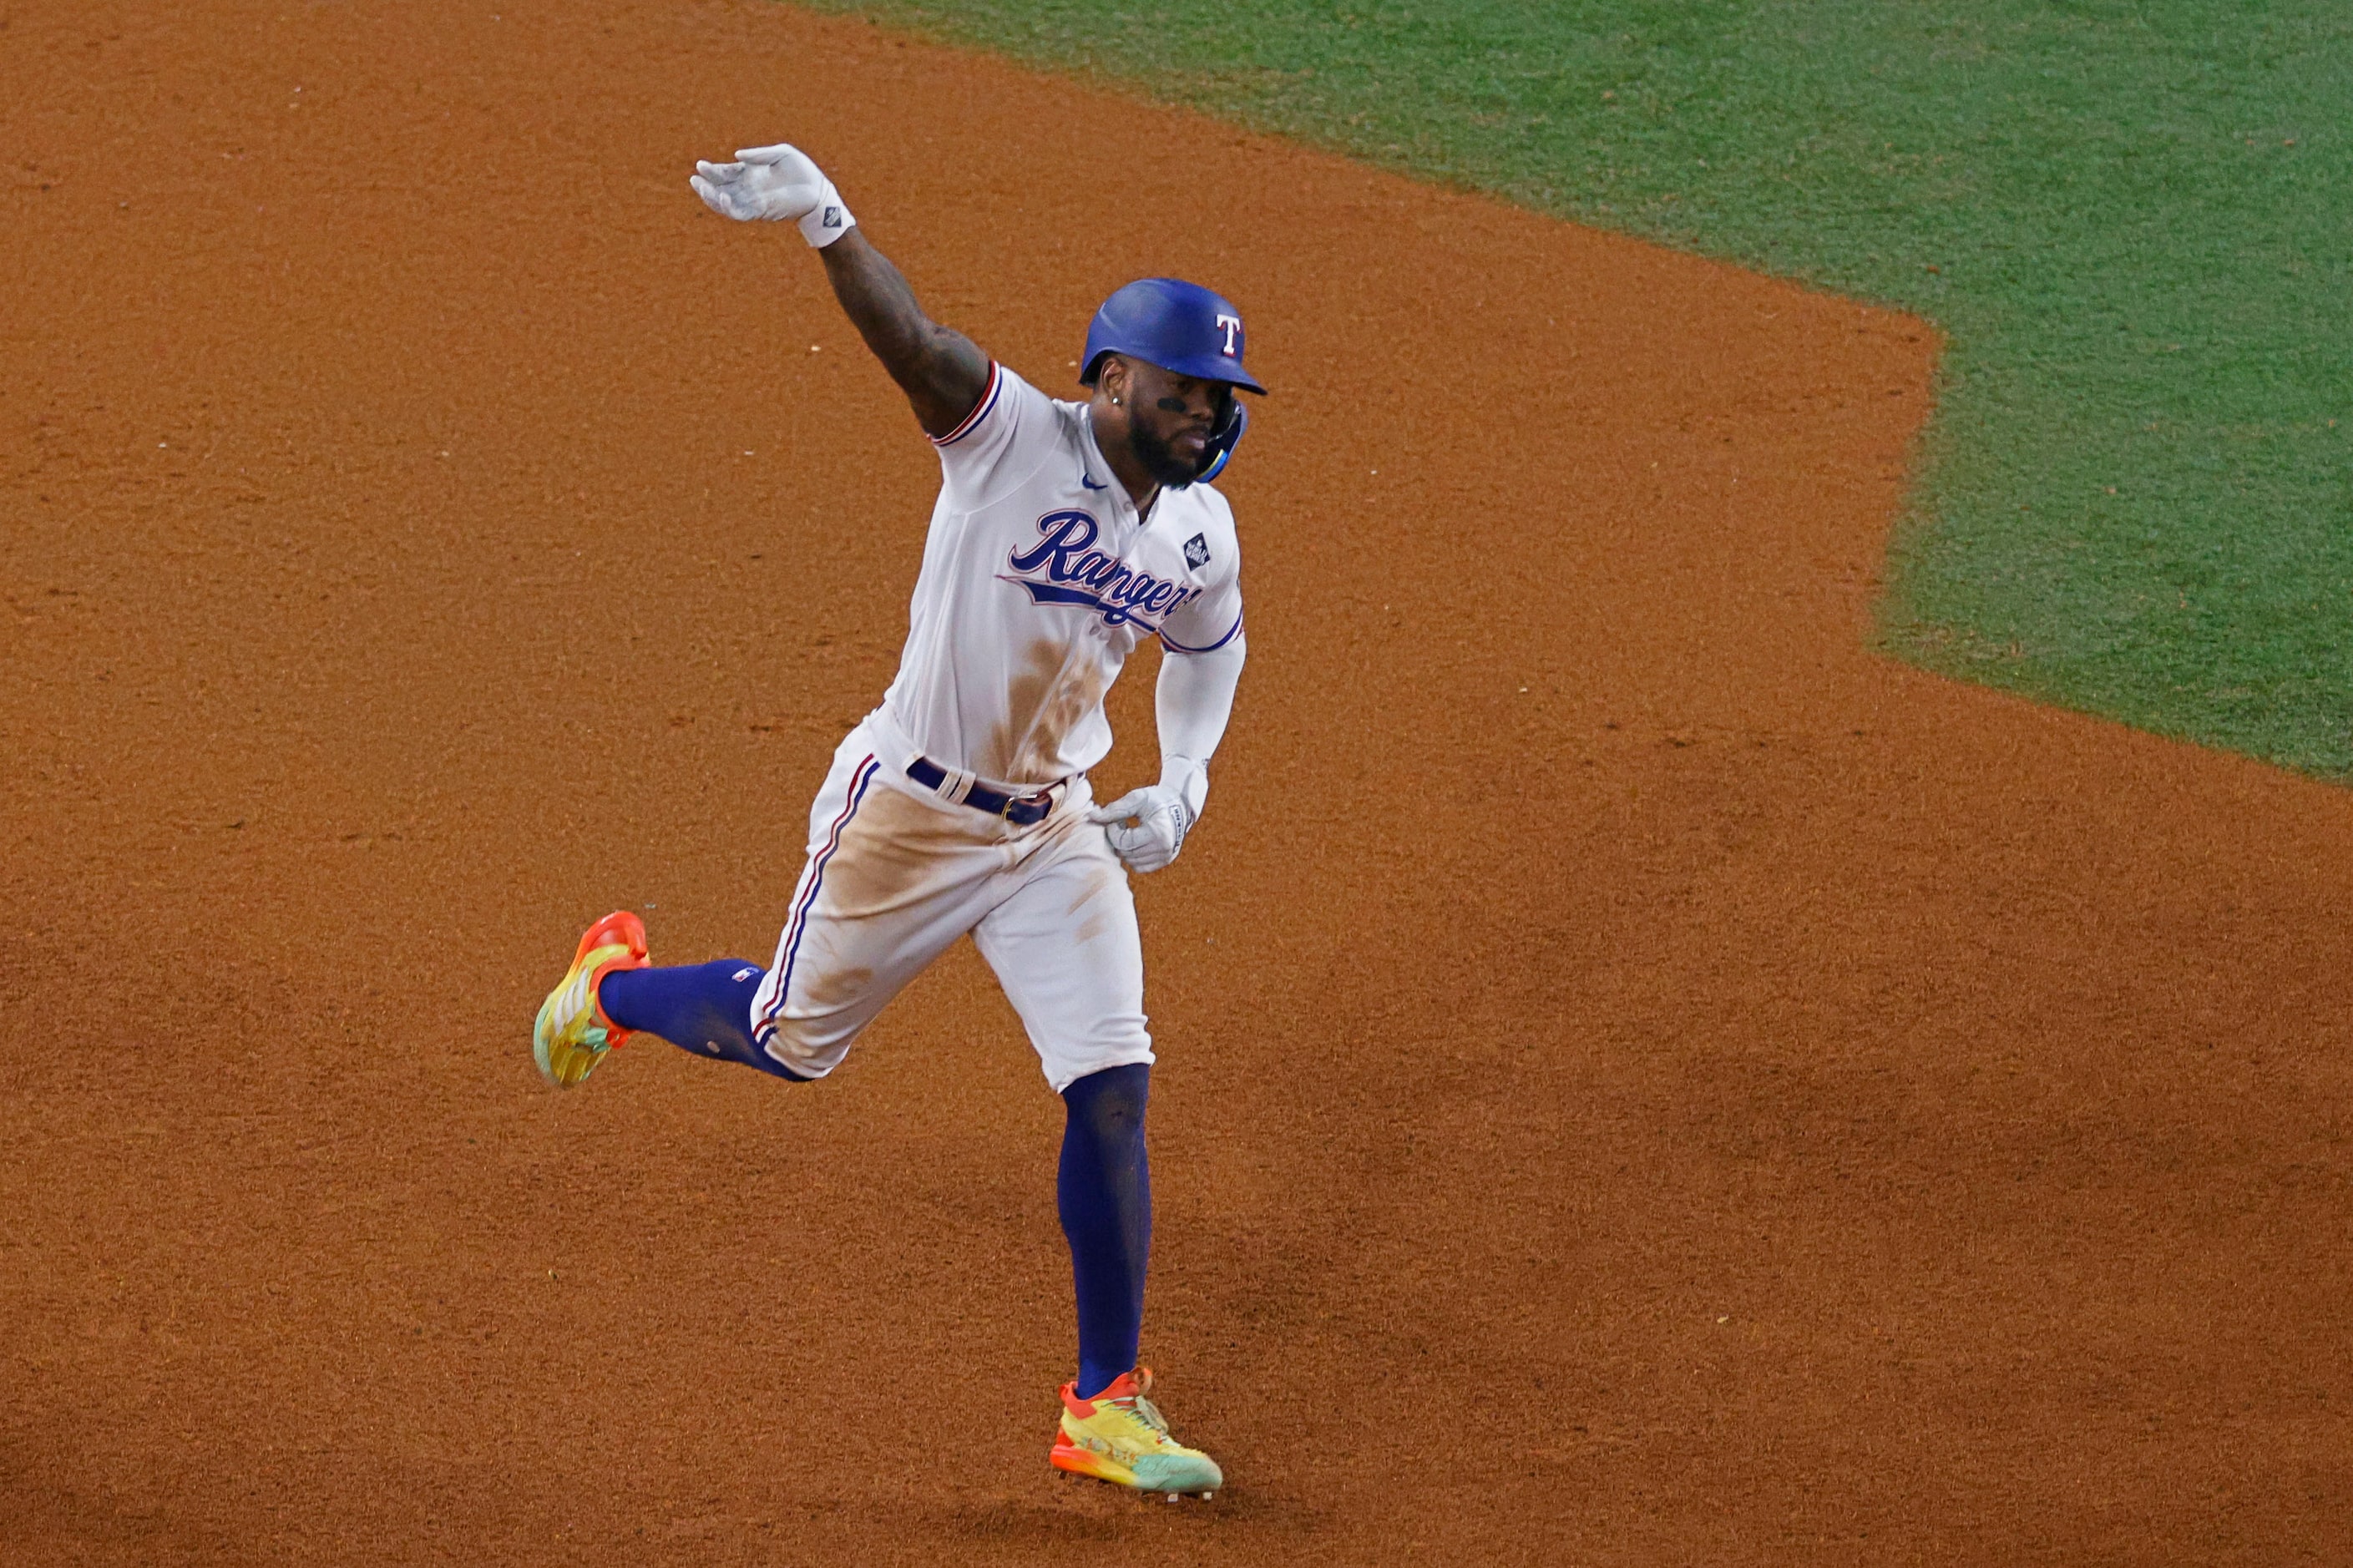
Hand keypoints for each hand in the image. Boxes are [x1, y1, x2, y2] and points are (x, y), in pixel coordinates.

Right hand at [689, 143, 854, 246]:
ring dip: (713, 198)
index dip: (713, 170)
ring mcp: (754, 200)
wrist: (818, 190)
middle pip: (721, 188)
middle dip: (707, 185)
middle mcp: (749, 188)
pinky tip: (723, 198)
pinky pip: (741, 212)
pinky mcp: (762, 211)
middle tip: (693, 179)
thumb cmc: (801, 170)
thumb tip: (736, 156)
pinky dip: (730, 208)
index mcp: (750, 173)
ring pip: (727, 203)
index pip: (726, 173)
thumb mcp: (780, 153)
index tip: (700, 166)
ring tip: (701, 189)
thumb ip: (758, 155)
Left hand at [1088, 781, 1197, 874]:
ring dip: (1124, 848)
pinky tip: (1135, 841)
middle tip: (1121, 823)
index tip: (1116, 819)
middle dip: (1118, 838)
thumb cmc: (1157, 798)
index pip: (1123, 842)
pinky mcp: (1164, 861)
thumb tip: (1091, 816)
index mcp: (1159, 833)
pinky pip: (1139, 867)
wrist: (1181, 803)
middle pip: (1126, 853)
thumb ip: (1114, 809)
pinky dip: (1133, 856)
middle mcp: (1164, 849)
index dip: (1113, 831)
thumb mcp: (1137, 798)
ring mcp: (1166, 857)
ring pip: (1130, 861)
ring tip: (1130, 831)